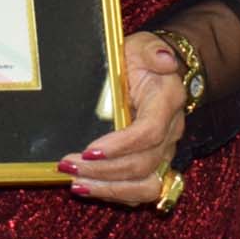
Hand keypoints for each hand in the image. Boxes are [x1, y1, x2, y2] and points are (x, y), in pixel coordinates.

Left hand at [57, 30, 186, 205]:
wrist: (158, 72)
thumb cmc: (144, 59)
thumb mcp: (144, 45)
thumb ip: (153, 50)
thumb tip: (165, 59)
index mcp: (167, 102)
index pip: (149, 132)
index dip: (121, 145)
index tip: (90, 149)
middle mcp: (170, 133)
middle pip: (143, 164)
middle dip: (104, 170)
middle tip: (68, 165)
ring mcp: (164, 152)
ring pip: (146, 186)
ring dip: (109, 189)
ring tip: (76, 184)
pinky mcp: (154, 164)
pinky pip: (140, 190)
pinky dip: (114, 193)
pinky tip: (88, 188)